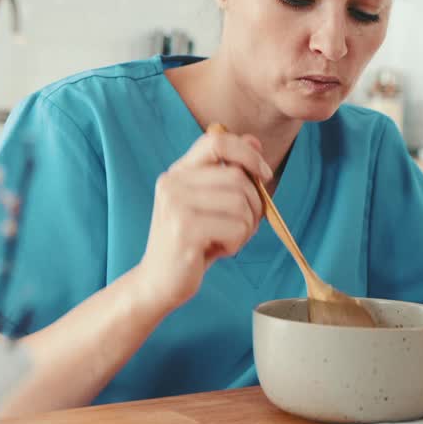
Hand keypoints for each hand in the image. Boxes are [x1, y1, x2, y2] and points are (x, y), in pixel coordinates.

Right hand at [137, 127, 272, 309]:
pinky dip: (237, 243)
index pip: (217, 140)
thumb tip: (255, 140)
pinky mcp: (185, 228)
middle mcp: (173, 182)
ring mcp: (176, 204)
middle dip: (255, 205)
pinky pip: (236, 228)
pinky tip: (219, 251)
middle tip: (243, 226)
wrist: (159, 283)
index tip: (264, 175)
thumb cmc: (193, 243)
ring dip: (246, 227)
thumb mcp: (212, 204)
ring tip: (227, 239)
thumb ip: (230, 172)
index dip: (248, 153)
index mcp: (179, 171)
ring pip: (241, 204)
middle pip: (238, 177)